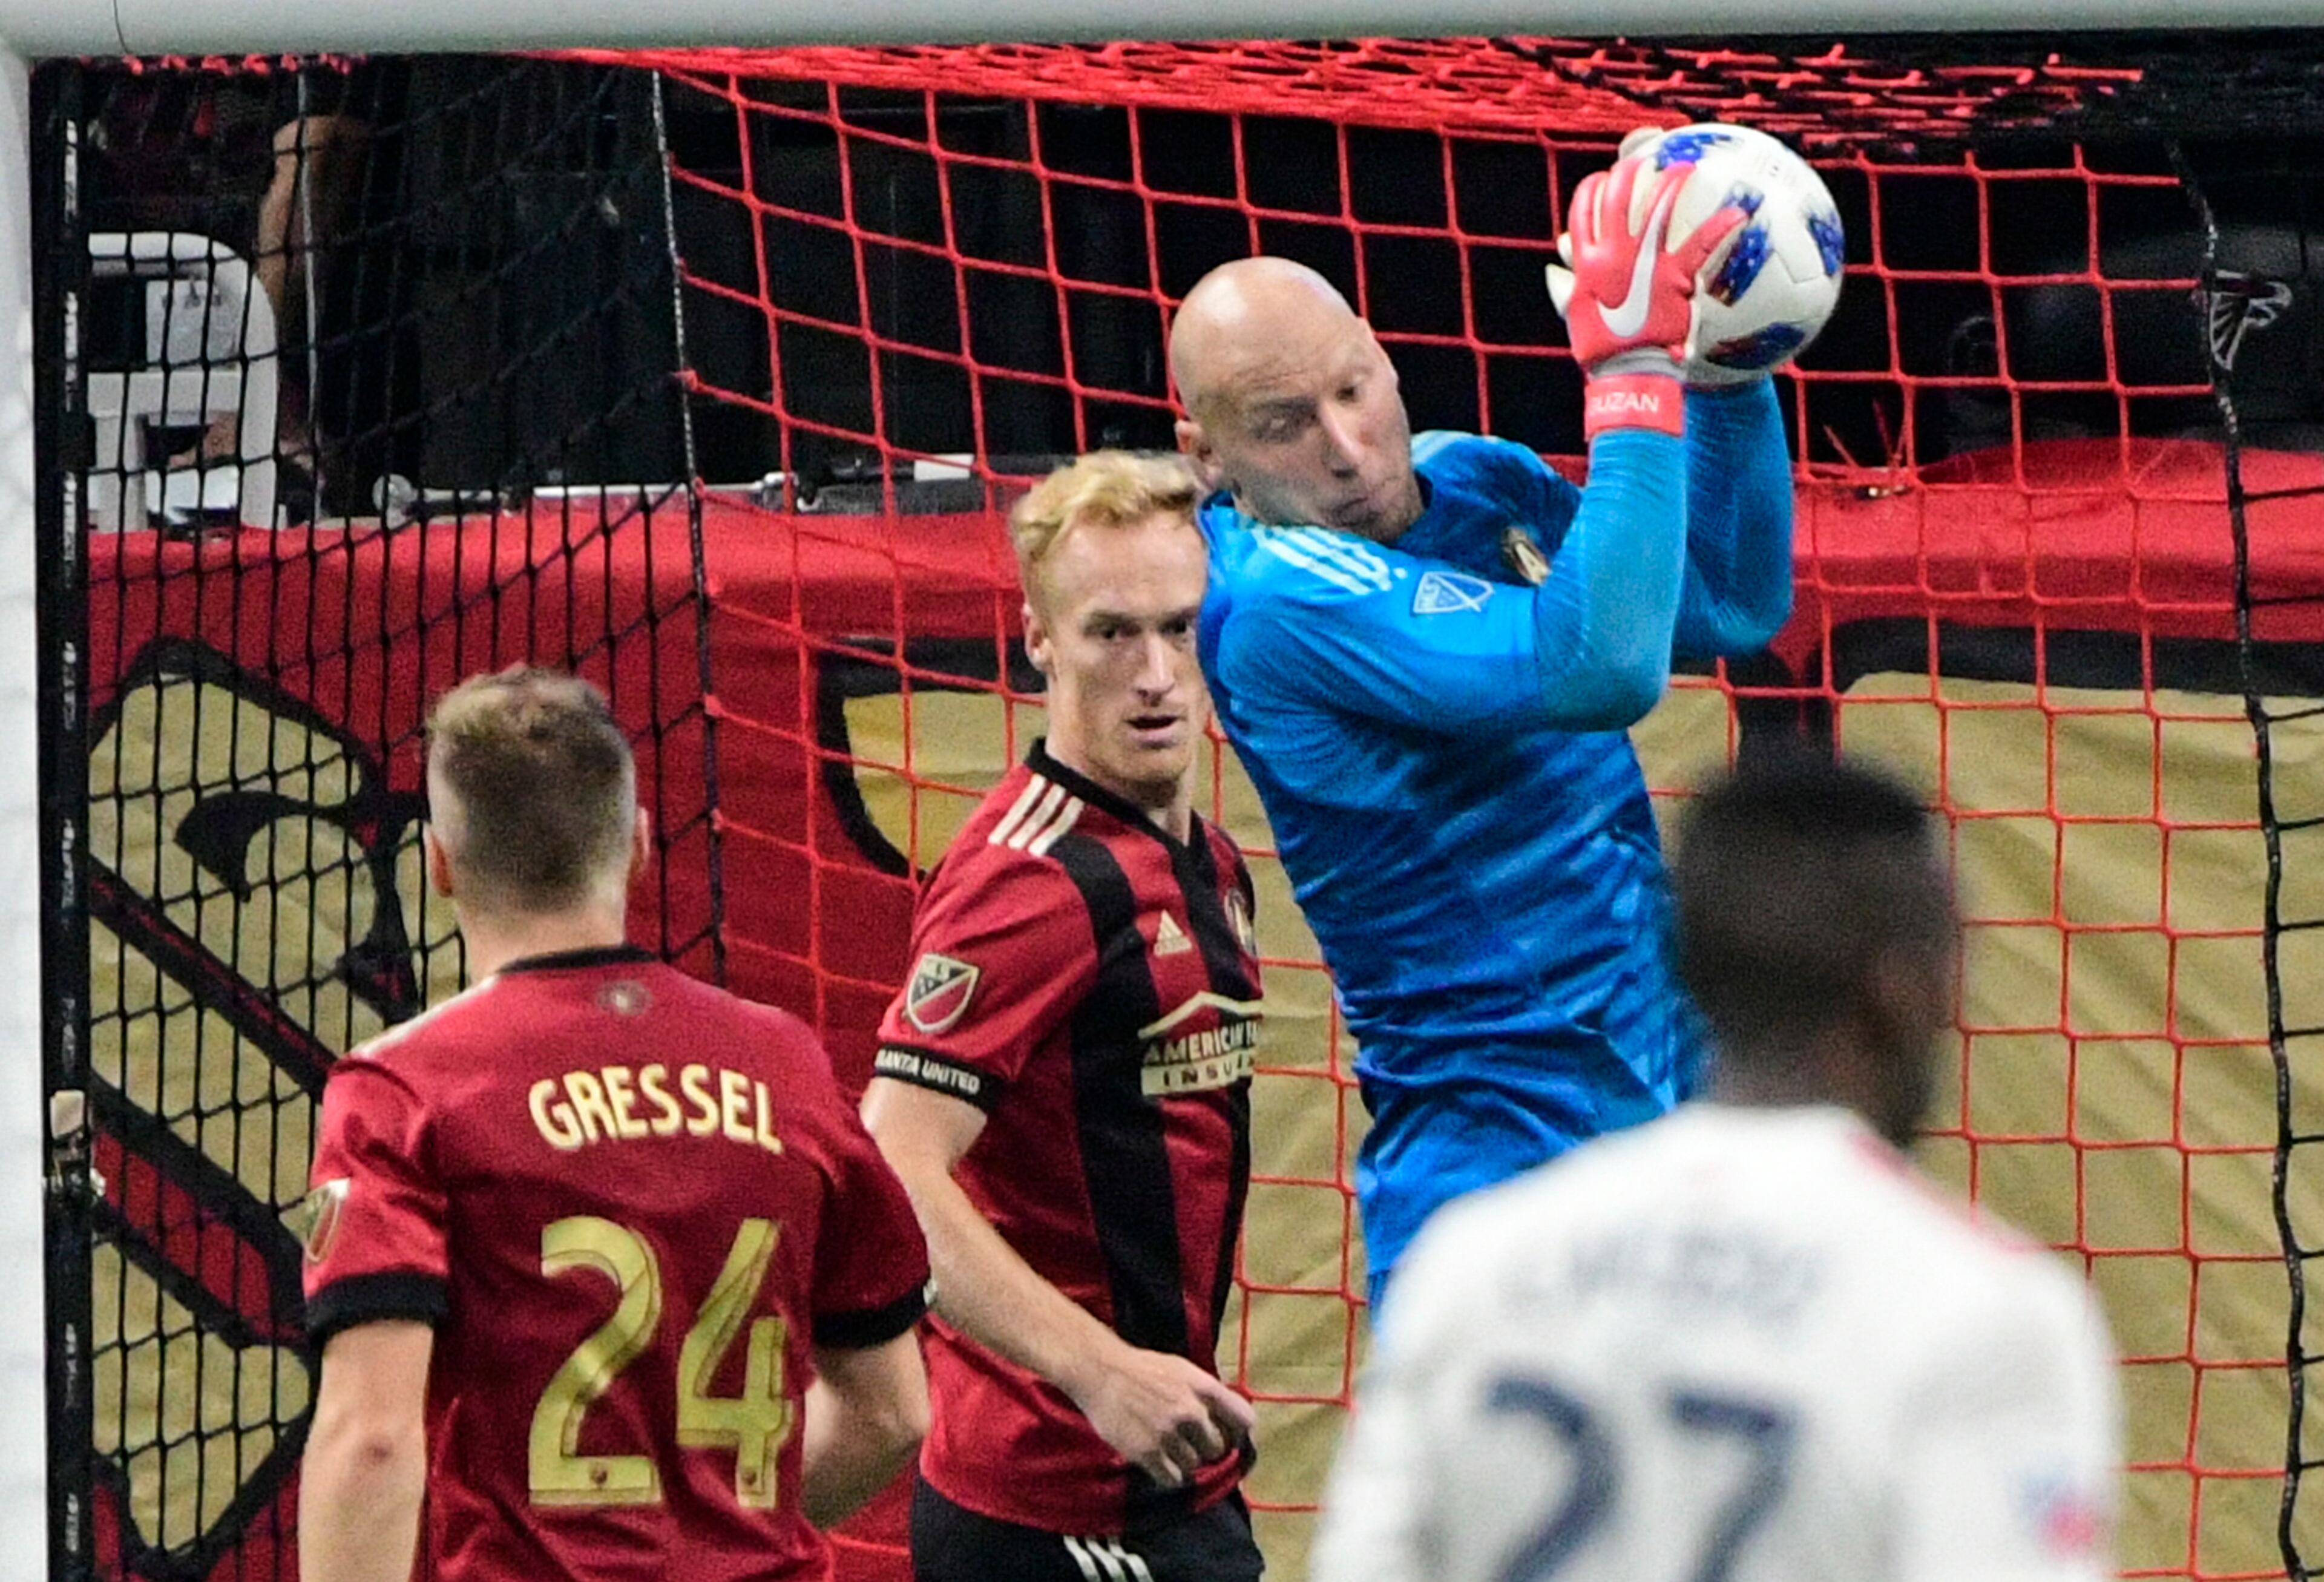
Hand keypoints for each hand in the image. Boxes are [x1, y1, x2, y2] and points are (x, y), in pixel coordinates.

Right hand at [1070, 1343, 1254, 1488]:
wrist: (1101, 1372)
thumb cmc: (1143, 1370)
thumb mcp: (1183, 1370)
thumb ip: (1207, 1393)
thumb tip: (1231, 1420)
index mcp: (1203, 1387)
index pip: (1244, 1419)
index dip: (1241, 1434)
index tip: (1232, 1440)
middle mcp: (1190, 1410)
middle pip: (1218, 1449)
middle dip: (1206, 1449)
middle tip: (1190, 1444)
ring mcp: (1168, 1432)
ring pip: (1195, 1466)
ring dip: (1185, 1463)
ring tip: (1168, 1449)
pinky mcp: (1147, 1452)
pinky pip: (1173, 1479)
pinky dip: (1169, 1476)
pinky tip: (1160, 1463)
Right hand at [1544, 157, 1748, 376]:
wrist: (1626, 370)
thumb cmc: (1600, 348)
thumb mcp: (1574, 313)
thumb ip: (1564, 288)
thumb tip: (1554, 269)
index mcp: (1586, 262)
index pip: (1582, 212)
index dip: (1591, 189)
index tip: (1601, 179)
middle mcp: (1611, 254)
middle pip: (1615, 198)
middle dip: (1627, 171)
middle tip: (1642, 159)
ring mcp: (1642, 262)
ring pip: (1654, 209)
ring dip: (1669, 182)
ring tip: (1683, 167)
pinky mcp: (1672, 276)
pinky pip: (1700, 245)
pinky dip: (1720, 227)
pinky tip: (1739, 213)